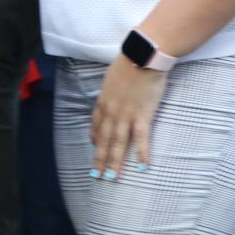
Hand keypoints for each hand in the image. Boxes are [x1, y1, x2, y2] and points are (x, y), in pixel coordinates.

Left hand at [91, 57, 165, 178]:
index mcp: (103, 101)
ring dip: (114, 161)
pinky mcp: (142, 115)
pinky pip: (140, 137)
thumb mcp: (112, 78)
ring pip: (118, 143)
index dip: (94, 137)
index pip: (96, 124)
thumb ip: (111, 90)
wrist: (142, 58)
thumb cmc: (129, 64)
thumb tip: (112, 93)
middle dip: (99, 158)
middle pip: (103, 138)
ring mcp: (125, 115)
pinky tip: (141, 166)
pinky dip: (141, 152)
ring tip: (112, 176)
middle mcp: (110, 111)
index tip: (92, 146)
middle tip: (96, 175)